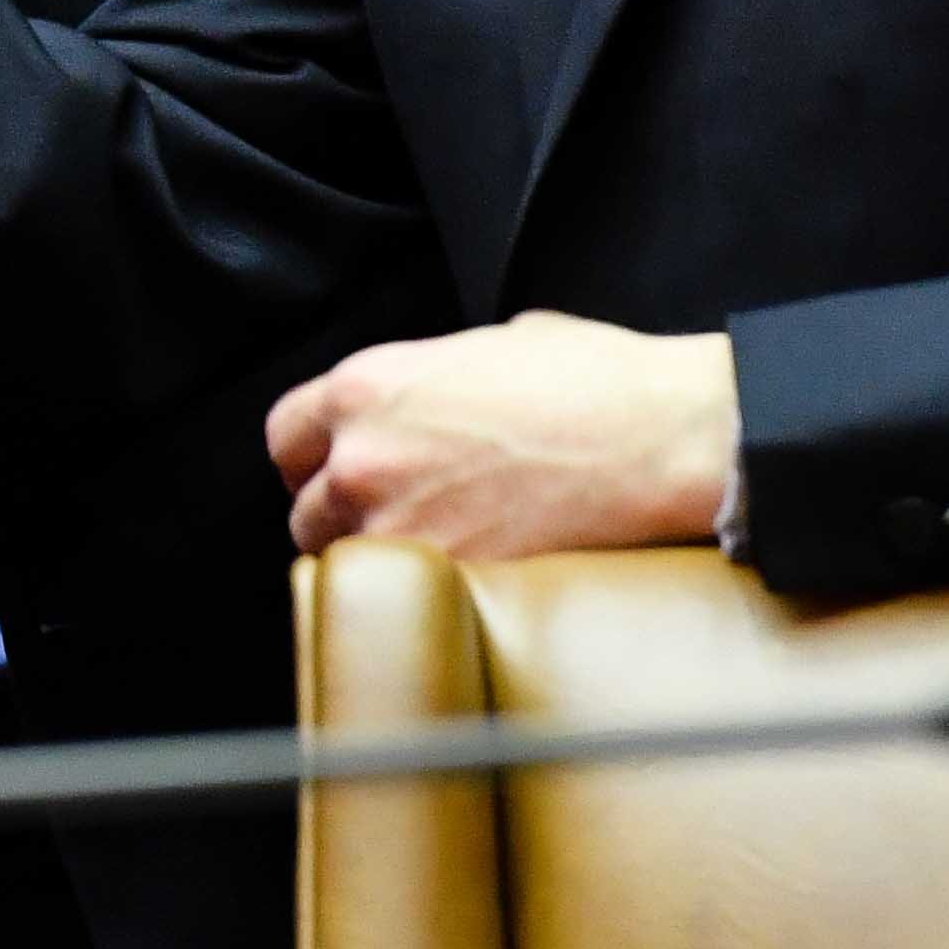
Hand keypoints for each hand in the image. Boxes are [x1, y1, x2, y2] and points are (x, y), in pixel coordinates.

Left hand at [268, 311, 737, 559]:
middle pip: (308, 514)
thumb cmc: (596, 383)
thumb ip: (432, 376)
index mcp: (367, 389)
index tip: (337, 473)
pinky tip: (468, 584)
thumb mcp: (491, 344)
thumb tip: (433, 399)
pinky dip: (432, 600)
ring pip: (353, 570)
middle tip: (397, 521)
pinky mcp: (452, 582)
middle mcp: (366, 460)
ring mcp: (403, 528)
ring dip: (385, 566)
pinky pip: (411, 605)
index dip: (313, 461)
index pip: (286, 439)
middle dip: (344, 520)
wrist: (662, 438)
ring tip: (440, 556)